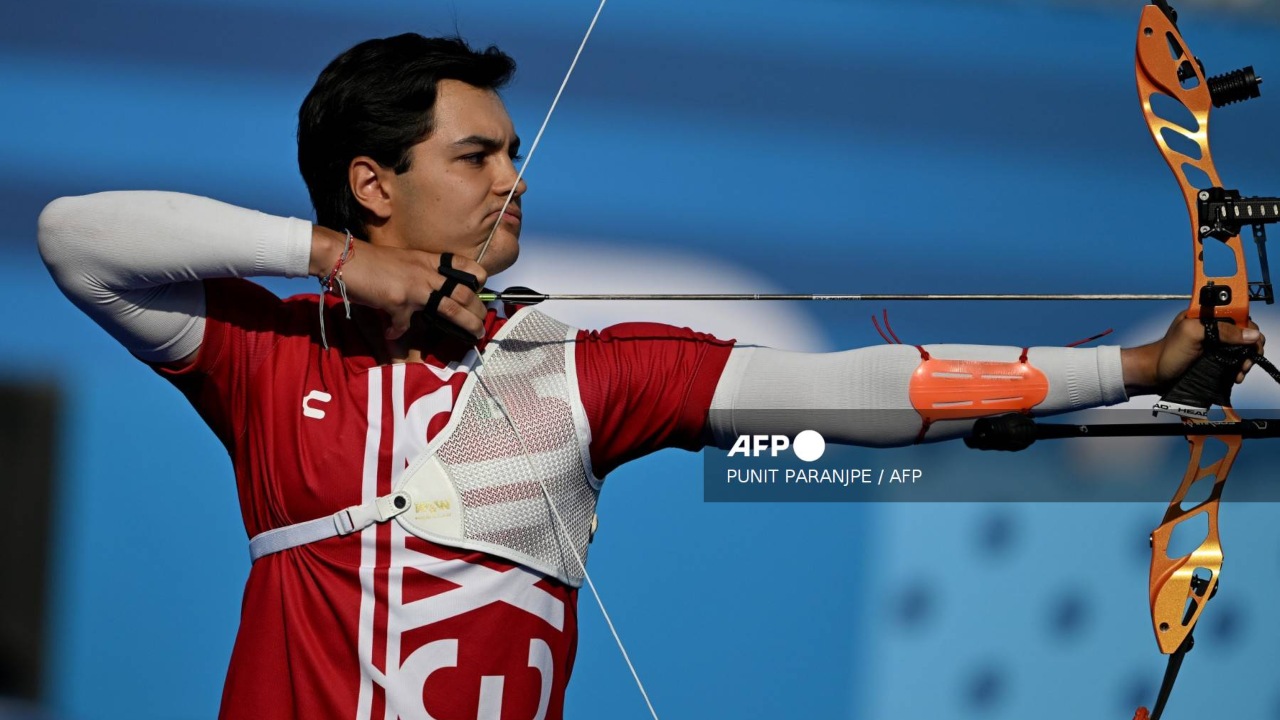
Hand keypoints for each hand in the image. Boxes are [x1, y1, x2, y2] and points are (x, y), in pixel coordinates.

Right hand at [310, 227, 488, 339]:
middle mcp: (425, 272)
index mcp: (427, 260)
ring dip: (466, 323)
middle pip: (463, 291)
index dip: (477, 276)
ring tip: (474, 334)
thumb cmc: (369, 260)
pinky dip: (397, 331)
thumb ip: (417, 275)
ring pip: (450, 308)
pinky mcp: (397, 301)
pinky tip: (391, 334)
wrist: (343, 257)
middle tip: (482, 322)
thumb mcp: (402, 262)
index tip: (481, 288)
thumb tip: (426, 294)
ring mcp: (414, 287)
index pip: (463, 264)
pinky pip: (404, 324)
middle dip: (478, 309)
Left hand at [1121, 314, 1263, 394]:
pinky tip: (1236, 375)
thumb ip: (1220, 330)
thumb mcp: (1192, 334)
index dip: (1248, 326)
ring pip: (1243, 346)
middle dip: (1250, 345)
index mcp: (1208, 314)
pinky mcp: (1217, 357)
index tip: (1250, 341)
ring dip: (1247, 359)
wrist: (1156, 374)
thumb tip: (1250, 334)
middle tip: (1246, 361)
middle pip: (1245, 330)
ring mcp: (1216, 343)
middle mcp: (1214, 326)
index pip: (1238, 313)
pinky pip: (1236, 359)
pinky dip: (1240, 366)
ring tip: (1240, 371)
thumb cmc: (1168, 352)